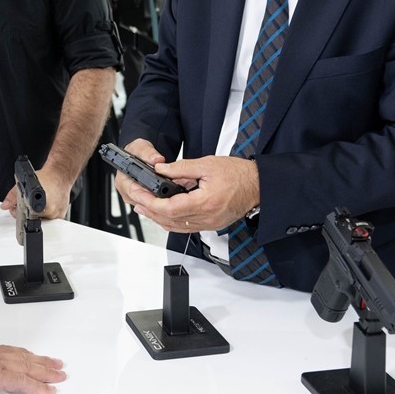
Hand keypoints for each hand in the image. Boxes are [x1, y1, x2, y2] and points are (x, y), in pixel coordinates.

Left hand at [0, 165, 72, 219]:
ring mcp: (57, 214)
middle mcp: (51, 210)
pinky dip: (46, 214)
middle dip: (27, 214)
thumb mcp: (24, 183)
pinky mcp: (62, 215)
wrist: (60, 174)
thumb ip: (13, 196)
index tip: (18, 210)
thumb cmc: (46, 177)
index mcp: (41, 204)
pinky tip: (45, 204)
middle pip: (34, 220)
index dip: (20, 214)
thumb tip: (5, 205)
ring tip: (38, 202)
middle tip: (28, 204)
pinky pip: (51, 219)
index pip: (27, 217)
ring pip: (43, 221)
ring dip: (38, 215)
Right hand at [0, 339, 65, 393]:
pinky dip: (39, 387)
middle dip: (41, 361)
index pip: (8, 354)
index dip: (22, 355)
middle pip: (25, 358)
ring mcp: (1, 366)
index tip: (31, 357)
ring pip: (31, 368)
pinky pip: (26, 383)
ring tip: (60, 374)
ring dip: (47, 371)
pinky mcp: (2, 376)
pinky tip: (50, 390)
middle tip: (56, 363)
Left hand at [115, 141, 259, 232]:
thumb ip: (181, 168)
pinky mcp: (211, 224)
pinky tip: (163, 214)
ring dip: (158, 218)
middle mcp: (207, 217)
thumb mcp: (207, 165)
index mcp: (205, 202)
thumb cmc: (238, 175)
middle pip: (170, 220)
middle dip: (150, 211)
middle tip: (136, 201)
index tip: (140, 196)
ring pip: (177, 227)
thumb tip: (161, 169)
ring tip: (144, 207)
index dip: (151, 203)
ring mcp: (209, 223)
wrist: (258, 185)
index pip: (170, 208)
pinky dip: (172, 222)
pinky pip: (186, 228)